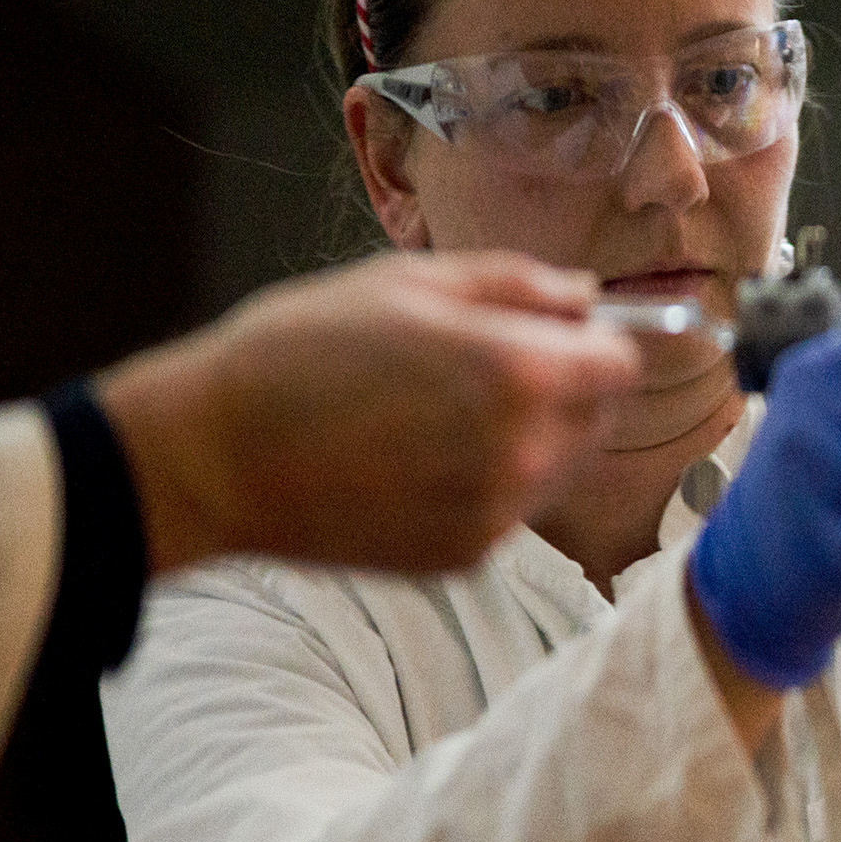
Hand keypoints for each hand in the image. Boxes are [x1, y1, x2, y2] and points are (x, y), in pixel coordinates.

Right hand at [97, 251, 640, 575]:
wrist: (218, 456)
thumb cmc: (301, 351)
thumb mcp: (410, 283)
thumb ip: (517, 286)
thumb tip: (584, 299)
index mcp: (519, 374)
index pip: (622, 365)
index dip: (596, 343)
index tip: (560, 334)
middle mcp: (522, 453)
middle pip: (599, 420)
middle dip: (566, 389)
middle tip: (485, 367)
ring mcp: (495, 514)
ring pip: (558, 470)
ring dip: (529, 440)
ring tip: (439, 414)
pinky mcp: (464, 558)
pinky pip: (509, 512)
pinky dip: (485, 485)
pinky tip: (415, 459)